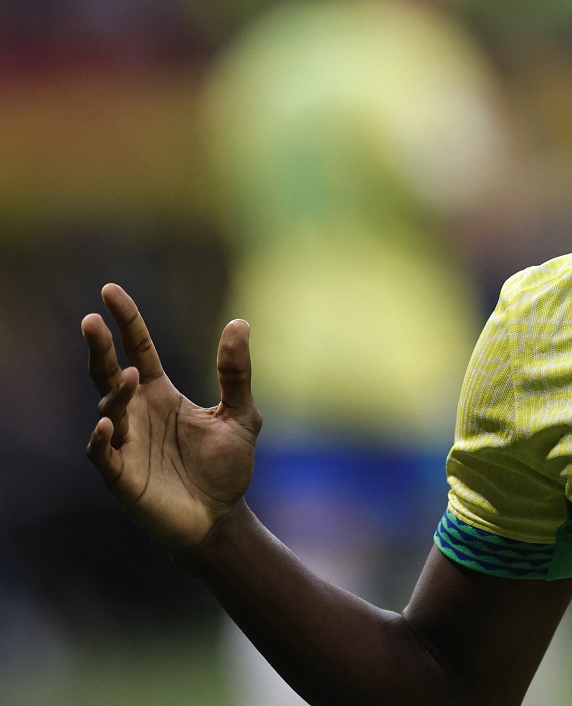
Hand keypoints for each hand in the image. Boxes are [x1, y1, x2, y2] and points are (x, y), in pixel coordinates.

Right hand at [84, 283, 261, 550]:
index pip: (139, 349)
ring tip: (129, 374)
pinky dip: (103, 437)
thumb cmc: (227, 467)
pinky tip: (110, 422)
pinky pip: (104, 452)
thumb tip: (239, 322)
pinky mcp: (122, 475)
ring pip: (108, 408)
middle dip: (100, 347)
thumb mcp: (242, 415)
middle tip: (90, 319)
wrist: (221, 519)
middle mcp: (138, 413)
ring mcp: (126, 443)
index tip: (109, 291)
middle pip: (111, 372)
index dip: (125, 322)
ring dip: (115, 391)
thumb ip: (237, 373)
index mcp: (162, 394)